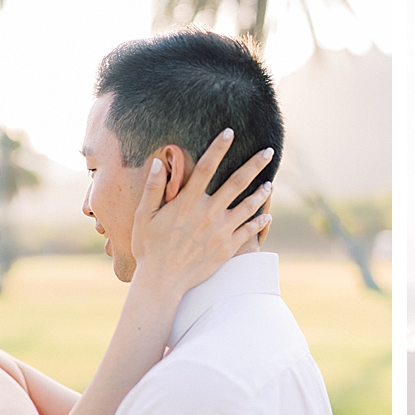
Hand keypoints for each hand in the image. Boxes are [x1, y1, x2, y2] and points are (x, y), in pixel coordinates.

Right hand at [129, 132, 274, 289]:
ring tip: (270, 183)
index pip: (205, 168)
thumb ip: (153, 188)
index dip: (218, 148)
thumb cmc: (150, 247)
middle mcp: (207, 213)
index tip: (229, 132)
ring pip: (248, 206)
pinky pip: (249, 232)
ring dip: (261, 193)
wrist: (163, 281)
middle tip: (269, 151)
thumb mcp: (144, 216)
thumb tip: (159, 161)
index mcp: (187, 202)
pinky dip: (260, 222)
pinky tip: (267, 216)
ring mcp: (220, 231)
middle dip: (254, 165)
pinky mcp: (227, 248)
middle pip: (236, 182)